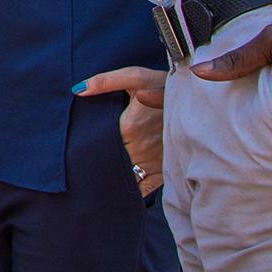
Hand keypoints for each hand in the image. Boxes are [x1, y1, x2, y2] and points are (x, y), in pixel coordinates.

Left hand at [75, 65, 166, 196]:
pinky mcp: (165, 170)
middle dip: (96, 164)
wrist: (197, 101)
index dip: (86, 147)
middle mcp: (142, 150)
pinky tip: (119, 194)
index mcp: (130, 128)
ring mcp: (154, 162)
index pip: (101, 145)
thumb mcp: (134, 77)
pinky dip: (132, 192)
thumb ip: (105, 82)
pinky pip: (146, 188)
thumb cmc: (162, 86)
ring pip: (126, 178)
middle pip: (111, 163)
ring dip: (111, 179)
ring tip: (94, 183)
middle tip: (79, 169)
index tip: (73, 151)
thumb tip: (78, 90)